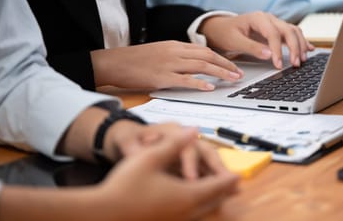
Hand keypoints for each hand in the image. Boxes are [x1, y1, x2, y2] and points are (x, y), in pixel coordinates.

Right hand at [0, 128, 238, 220]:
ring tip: (220, 196)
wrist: (102, 213)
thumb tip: (194, 130)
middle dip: (225, 191)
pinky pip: (191, 217)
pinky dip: (200, 209)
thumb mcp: (150, 156)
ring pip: (203, 211)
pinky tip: (195, 206)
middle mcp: (186, 210)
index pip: (216, 185)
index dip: (228, 178)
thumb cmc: (126, 185)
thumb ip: (175, 143)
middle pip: (213, 200)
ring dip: (214, 201)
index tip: (240, 177)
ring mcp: (175, 220)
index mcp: (187, 193)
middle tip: (236, 185)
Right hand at [91, 41, 243, 89]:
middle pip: (207, 56)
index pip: (204, 49)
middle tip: (239, 73)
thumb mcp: (159, 52)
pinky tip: (210, 88)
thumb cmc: (135, 60)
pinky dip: (199, 83)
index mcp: (175, 45)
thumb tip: (193, 65)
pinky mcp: (161, 77)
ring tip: (232, 80)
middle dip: (226, 65)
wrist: (114, 62)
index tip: (233, 65)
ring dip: (220, 73)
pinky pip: (184, 80)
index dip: (222, 58)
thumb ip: (176, 57)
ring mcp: (169, 64)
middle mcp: (175, 52)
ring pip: (201, 66)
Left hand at [106, 122, 228, 179]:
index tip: (190, 179)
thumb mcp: (125, 139)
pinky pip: (205, 169)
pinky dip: (214, 179)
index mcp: (171, 130)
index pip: (185, 145)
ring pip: (210, 159)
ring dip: (219, 173)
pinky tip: (222, 192)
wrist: (127, 137)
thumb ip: (131, 145)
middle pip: (205, 150)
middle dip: (215, 167)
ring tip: (231, 188)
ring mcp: (188, 147)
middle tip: (223, 182)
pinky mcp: (189, 160)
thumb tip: (135, 151)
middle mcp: (184, 137)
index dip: (189, 162)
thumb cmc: (128, 136)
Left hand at [199, 12, 312, 68]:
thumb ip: (251, 47)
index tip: (278, 65)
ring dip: (300, 45)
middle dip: (295, 47)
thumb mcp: (235, 41)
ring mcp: (274, 23)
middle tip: (296, 64)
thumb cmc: (226, 33)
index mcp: (258, 18)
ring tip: (302, 60)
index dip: (277, 50)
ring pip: (293, 31)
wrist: (221, 28)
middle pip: (288, 30)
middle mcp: (269, 18)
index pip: (273, 33)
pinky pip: (293, 33)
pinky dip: (302, 41)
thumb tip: (269, 55)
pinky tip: (309, 49)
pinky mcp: (276, 30)